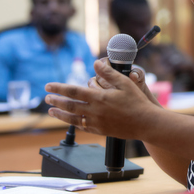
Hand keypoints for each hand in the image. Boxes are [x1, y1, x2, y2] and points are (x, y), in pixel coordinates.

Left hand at [45, 59, 161, 138]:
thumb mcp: (124, 83)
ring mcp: (97, 122)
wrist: (146, 123)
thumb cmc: (137, 102)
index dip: (59, 88)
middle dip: (56, 101)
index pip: (73, 91)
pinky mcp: (101, 131)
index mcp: (99, 97)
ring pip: (73, 118)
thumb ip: (108, 73)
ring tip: (51, 111)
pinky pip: (83, 127)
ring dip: (60, 114)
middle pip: (69, 105)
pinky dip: (74, 123)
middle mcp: (95, 111)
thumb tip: (96, 63)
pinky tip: (70, 121)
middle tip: (46, 98)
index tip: (48, 86)